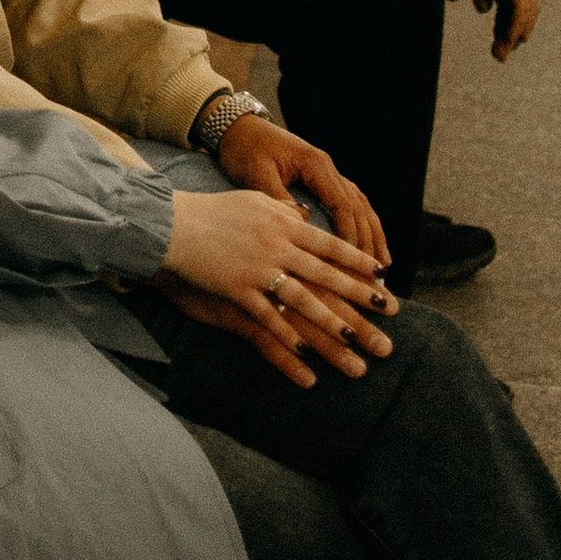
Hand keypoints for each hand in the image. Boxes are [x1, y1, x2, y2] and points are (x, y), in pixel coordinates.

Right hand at [158, 178, 394, 389]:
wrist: (172, 223)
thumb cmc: (214, 210)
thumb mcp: (253, 201)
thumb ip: (282, 211)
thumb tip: (305, 217)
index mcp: (282, 224)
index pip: (330, 245)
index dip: (358, 262)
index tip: (382, 277)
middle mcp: (276, 247)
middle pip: (326, 276)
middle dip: (359, 297)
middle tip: (388, 314)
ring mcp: (258, 271)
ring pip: (303, 303)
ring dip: (331, 326)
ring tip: (355, 346)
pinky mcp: (238, 292)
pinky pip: (268, 320)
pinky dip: (287, 339)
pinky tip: (306, 358)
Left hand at [212, 112, 388, 267]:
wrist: (235, 126)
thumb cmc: (243, 149)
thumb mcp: (256, 172)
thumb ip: (279, 197)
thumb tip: (304, 222)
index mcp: (315, 164)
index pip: (343, 204)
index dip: (351, 234)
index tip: (354, 262)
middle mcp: (327, 167)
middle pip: (358, 207)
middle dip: (369, 241)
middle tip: (376, 273)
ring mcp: (326, 171)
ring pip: (360, 204)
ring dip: (373, 233)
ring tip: (384, 263)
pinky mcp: (321, 177)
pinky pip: (350, 201)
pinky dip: (363, 222)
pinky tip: (369, 240)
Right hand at [448, 0, 539, 60]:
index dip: (508, 17)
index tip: (500, 35)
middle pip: (522, 8)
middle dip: (510, 30)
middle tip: (502, 51)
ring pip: (522, 13)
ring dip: (510, 35)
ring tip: (500, 54)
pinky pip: (519, 11)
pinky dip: (512, 28)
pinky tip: (507, 42)